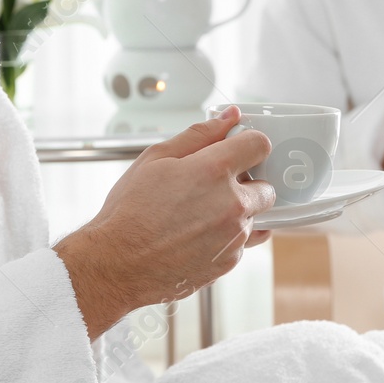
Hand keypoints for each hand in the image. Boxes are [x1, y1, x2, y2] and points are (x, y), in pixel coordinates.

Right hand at [53, 107, 276, 339]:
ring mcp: (234, 237)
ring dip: (238, 213)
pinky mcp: (230, 262)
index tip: (237, 151)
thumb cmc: (130, 211)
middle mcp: (232, 204)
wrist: (117, 264)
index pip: (260, 145)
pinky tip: (196, 236)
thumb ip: (199, 134)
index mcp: (215, 171)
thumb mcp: (156, 158)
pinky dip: (227, 237)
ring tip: (200, 215)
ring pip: (256, 217)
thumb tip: (230, 118)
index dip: (248, 144)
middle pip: (267, 186)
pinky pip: (242, 243)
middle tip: (212, 188)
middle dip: (247, 183)